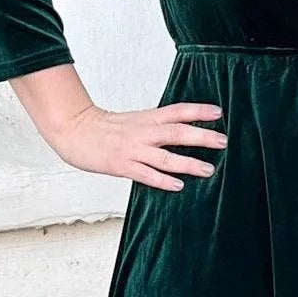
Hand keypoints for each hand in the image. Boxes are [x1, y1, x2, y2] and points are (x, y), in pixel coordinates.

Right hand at [55, 100, 226, 189]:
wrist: (75, 130)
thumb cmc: (105, 127)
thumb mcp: (134, 119)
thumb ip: (155, 124)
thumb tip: (180, 129)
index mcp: (146, 118)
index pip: (177, 111)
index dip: (198, 111)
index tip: (218, 112)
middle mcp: (143, 132)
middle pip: (177, 132)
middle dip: (202, 137)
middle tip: (223, 141)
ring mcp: (133, 149)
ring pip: (166, 157)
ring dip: (188, 163)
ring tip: (208, 170)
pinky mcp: (122, 165)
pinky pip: (146, 174)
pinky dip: (163, 180)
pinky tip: (178, 185)